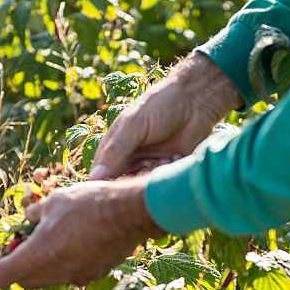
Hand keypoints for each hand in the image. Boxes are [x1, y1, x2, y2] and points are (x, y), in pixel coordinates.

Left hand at [0, 176, 163, 288]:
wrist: (131, 213)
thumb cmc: (89, 204)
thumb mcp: (54, 201)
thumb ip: (35, 215)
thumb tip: (29, 218)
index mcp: (37, 257)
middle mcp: (55, 274)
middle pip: (23, 280)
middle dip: (17, 263)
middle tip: (23, 241)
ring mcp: (76, 277)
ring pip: (47, 278)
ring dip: (41, 262)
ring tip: (51, 236)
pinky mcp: (93, 274)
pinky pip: (68, 273)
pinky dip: (62, 261)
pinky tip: (74, 239)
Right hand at [90, 54, 242, 179]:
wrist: (196, 100)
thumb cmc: (159, 106)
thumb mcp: (133, 126)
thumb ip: (114, 152)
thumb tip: (94, 177)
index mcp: (113, 150)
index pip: (100, 176)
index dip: (103, 186)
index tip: (114, 188)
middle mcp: (130, 161)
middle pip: (122, 186)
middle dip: (133, 181)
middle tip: (147, 167)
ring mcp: (150, 167)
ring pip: (143, 187)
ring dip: (152, 177)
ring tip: (164, 157)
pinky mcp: (169, 171)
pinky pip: (162, 185)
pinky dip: (167, 175)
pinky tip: (175, 156)